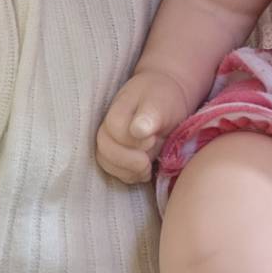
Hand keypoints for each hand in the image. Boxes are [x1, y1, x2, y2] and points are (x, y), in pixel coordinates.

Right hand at [96, 68, 190, 182]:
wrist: (167, 97)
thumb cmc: (164, 99)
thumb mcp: (162, 102)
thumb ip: (151, 114)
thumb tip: (138, 130)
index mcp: (119, 107)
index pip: (115, 127)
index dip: (133, 139)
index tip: (153, 138)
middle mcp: (108, 125)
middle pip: (104, 148)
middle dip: (128, 160)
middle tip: (148, 159)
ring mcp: (110, 140)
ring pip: (105, 162)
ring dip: (128, 171)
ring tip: (147, 166)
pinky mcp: (116, 155)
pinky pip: (114, 171)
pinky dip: (129, 175)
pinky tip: (144, 171)